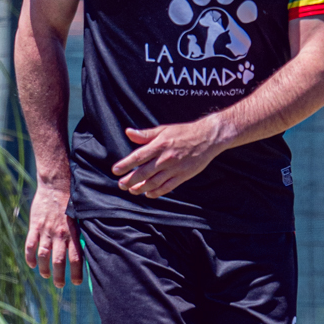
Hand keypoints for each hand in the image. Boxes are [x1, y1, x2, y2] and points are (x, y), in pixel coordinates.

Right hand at [24, 181, 81, 286]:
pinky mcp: (35, 225)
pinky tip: (32, 264)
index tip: (77, 282)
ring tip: (46, 276)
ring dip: (44, 269)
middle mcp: (60, 234)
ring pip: (44, 256)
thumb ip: (80, 234)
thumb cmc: (72, 202)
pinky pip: (30, 245)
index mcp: (73, 233)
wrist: (57, 185)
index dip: (76, 273)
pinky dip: (30, 257)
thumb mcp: (80, 218)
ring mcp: (46, 230)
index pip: (76, 259)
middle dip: (60, 276)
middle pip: (59, 261)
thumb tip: (87, 250)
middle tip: (60, 285)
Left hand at [112, 117, 229, 197]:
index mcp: (160, 145)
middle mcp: (166, 158)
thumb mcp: (164, 130)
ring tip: (132, 191)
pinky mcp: (183, 176)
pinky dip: (156, 192)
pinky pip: (167, 187)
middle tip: (121, 185)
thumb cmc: (183, 132)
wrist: (208, 138)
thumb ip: (145, 134)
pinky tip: (148, 194)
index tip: (115, 170)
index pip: (138, 157)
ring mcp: (174, 168)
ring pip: (154, 182)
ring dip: (141, 188)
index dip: (125, 165)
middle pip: (143, 173)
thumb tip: (129, 132)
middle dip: (130, 180)